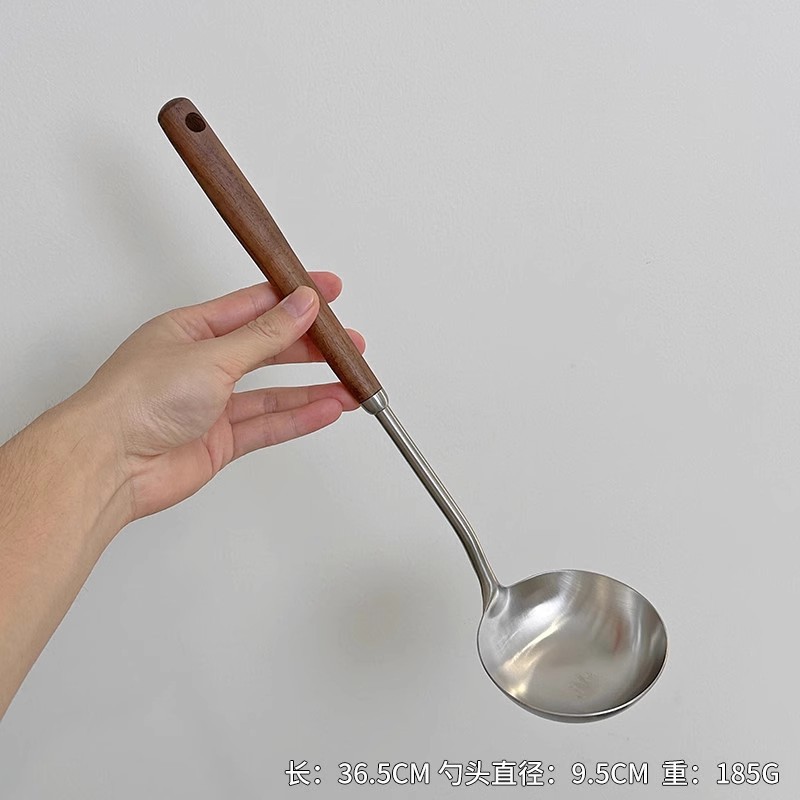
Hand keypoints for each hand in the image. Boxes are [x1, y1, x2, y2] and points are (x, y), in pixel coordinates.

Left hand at [80, 272, 363, 519]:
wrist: (109, 464)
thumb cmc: (136, 401)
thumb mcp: (212, 355)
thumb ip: (264, 335)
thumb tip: (300, 305)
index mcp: (192, 330)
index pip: (255, 305)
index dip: (294, 297)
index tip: (328, 291)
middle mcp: (202, 364)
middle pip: (269, 349)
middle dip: (311, 346)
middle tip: (348, 343)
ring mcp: (212, 404)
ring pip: (274, 391)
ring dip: (313, 387)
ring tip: (351, 383)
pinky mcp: (219, 440)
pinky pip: (268, 425)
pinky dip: (300, 418)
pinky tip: (327, 410)